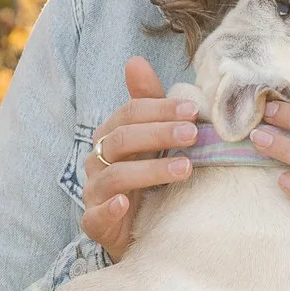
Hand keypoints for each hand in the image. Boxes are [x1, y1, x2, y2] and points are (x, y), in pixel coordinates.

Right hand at [80, 57, 198, 261]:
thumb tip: (135, 60)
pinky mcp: (95, 223)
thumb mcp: (153, 140)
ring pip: (116, 176)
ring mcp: (95, 192)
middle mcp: (99, 160)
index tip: (194, 110)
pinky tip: (126, 204)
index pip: (130, 112)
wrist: (140, 230)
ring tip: (185, 169)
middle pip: (123, 139)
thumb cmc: (149, 177)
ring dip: (151, 170)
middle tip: (194, 135)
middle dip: (160, 134)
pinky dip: (109, 208)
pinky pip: (96, 215)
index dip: (161, 109)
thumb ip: (149, 104)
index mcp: (112, 135)